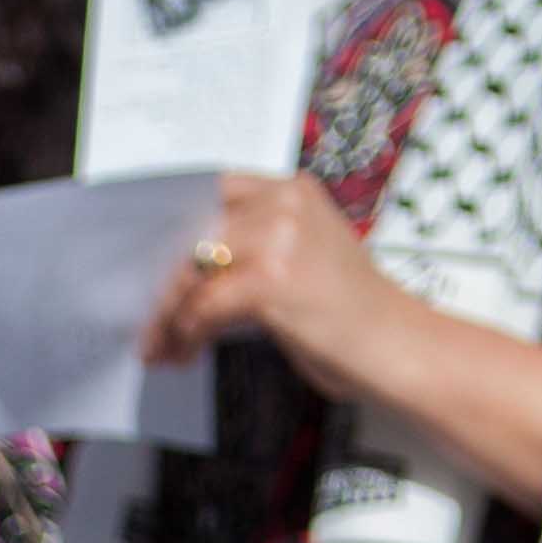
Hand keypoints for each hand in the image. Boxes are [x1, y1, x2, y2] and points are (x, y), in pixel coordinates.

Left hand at [137, 173, 394, 398]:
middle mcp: (286, 203)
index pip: (209, 193)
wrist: (396, 346)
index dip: (171, 230)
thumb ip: (247, 248)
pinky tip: (184, 352)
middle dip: (161, 279)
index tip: (147, 268)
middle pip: (192, 230)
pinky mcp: (274, 280)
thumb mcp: (297, 260)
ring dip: (166, 314)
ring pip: (192, 269)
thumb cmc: (347, 314)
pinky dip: (186, 334)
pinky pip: (204, 306)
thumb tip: (178, 270)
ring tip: (158, 345)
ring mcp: (281, 238)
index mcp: (292, 189)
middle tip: (145, 318)